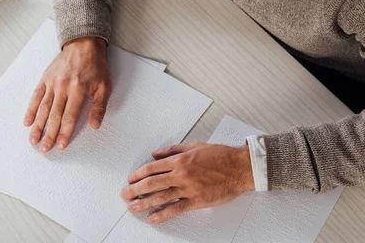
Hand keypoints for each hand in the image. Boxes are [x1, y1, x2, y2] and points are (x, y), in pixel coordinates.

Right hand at [23, 36, 110, 152]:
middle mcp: (63, 87)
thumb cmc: (96, 67)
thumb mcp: (105, 86)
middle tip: (44, 149)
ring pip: (43, 108)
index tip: (60, 146)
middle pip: (54, 116)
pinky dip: (31, 110)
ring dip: (37, 126)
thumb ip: (99, 106)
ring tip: (33, 140)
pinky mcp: (45, 78)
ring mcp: (52, 83)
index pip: (70, 117)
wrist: (83, 45)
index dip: (64, 133)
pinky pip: (36, 96)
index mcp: (79, 90)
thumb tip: (95, 125)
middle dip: (48, 134)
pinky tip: (27, 122)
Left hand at [120, 143, 253, 223]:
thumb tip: (155, 154)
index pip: (151, 167)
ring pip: (160, 197)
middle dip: (134, 190)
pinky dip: (162, 214)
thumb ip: (173, 150)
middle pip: (151, 183)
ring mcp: (188, 188)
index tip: (130, 179)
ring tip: (133, 208)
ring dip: (143, 203)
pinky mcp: (197, 200)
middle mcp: (181, 173)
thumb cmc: (220, 156)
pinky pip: (176, 209)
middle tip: (125, 195)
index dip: (137, 174)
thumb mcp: (194, 146)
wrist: (239, 167)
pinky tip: (153, 218)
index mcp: (180, 159)